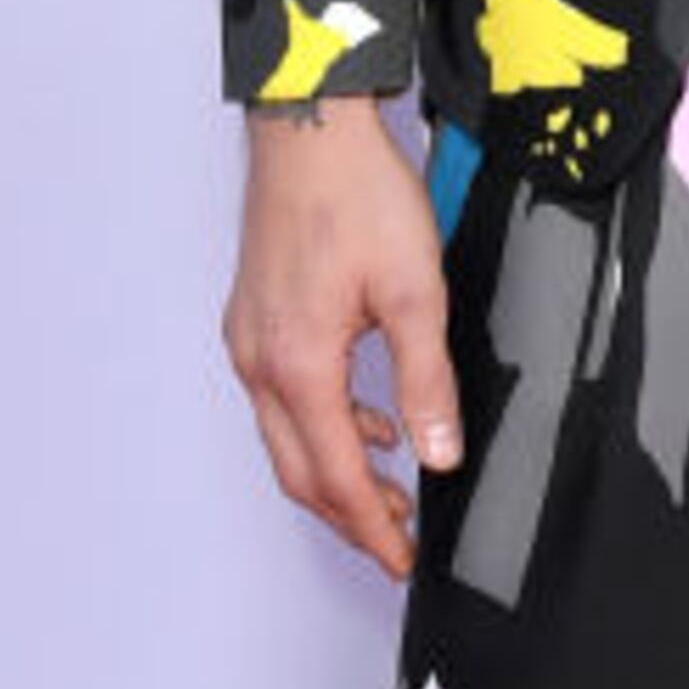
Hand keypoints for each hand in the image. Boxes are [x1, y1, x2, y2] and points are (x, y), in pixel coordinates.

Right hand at [221, 102, 462, 576]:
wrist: (310, 131)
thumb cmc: (357, 195)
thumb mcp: (416, 293)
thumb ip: (426, 382)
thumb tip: (438, 453)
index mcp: (299, 366)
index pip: (334, 478)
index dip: (369, 528)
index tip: (399, 558)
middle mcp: (260, 362)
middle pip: (299, 472)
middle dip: (347, 517)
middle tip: (393, 542)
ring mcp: (250, 342)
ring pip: (286, 439)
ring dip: (334, 474)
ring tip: (387, 492)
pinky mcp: (254, 322)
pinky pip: (281, 400)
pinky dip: (322, 428)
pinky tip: (365, 423)